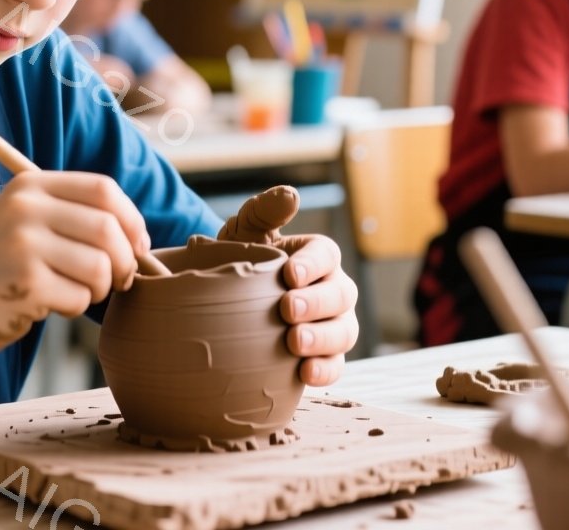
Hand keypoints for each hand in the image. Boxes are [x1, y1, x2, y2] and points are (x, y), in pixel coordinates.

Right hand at [0, 171, 147, 358]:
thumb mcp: (23, 224)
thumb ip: (72, 218)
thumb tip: (141, 239)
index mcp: (30, 186)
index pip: (104, 190)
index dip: (132, 219)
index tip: (137, 245)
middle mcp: (26, 208)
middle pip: (110, 228)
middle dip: (126, 261)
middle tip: (117, 281)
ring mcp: (24, 245)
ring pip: (101, 266)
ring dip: (101, 289)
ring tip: (77, 292)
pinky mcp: (25, 284)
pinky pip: (80, 297)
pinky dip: (75, 308)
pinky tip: (49, 305)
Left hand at [219, 186, 359, 386]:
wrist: (224, 303)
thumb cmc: (241, 260)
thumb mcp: (247, 231)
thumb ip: (265, 211)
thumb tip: (290, 195)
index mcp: (318, 257)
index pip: (327, 255)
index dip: (313, 264)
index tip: (288, 273)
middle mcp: (333, 290)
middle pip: (341, 295)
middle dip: (317, 303)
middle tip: (287, 310)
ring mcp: (333, 324)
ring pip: (345, 332)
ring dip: (322, 339)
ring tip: (294, 343)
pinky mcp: (325, 356)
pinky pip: (336, 366)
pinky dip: (325, 370)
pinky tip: (304, 373)